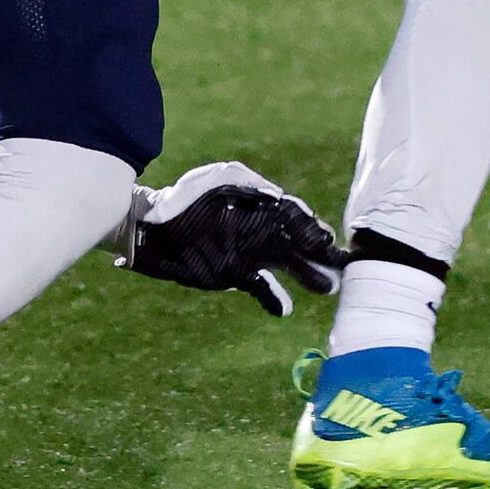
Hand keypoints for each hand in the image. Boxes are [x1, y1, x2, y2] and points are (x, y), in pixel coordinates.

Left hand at [115, 161, 343, 316]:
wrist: (147, 230)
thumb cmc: (177, 199)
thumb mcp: (207, 180)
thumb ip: (240, 180)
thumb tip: (276, 194)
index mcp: (258, 207)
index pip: (293, 217)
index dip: (311, 228)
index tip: (325, 240)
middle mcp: (258, 231)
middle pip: (298, 244)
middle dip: (321, 254)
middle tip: (342, 267)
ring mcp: (247, 254)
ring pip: (287, 267)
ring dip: (308, 277)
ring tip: (328, 288)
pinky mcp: (233, 274)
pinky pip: (261, 288)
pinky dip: (274, 299)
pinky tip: (285, 308)